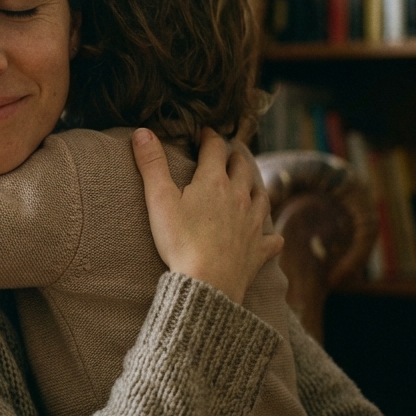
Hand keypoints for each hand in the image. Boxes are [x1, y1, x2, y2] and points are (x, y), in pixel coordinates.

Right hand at [132, 127, 282, 303]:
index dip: (209, 137)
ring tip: (248, 185)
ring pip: (261, 195)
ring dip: (254, 186)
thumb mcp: (159, 199)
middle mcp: (240, 197)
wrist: (207, 284)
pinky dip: (271, 234)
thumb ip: (151, 164)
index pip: (215, 149)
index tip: (203, 133)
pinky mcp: (259, 249)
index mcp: (214, 182)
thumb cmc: (180, 241)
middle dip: (234, 157)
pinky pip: (272, 238)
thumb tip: (142, 132)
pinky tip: (270, 236)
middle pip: (242, 167)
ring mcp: (253, 223)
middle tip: (226, 155)